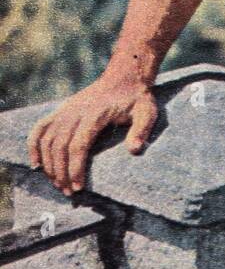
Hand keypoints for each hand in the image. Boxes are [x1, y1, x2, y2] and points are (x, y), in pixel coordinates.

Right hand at [27, 74, 158, 196]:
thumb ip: (141, 130)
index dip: (75, 168)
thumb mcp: (147, 112)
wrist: (125, 76)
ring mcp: (65, 110)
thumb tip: (134, 150)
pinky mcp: (61, 110)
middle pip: (59, 146)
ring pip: (47, 139)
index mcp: (95, 114)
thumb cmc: (137, 98)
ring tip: (57, 184)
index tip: (79, 187)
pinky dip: (33, 145)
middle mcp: (75, 111)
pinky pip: (40, 128)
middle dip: (61, 172)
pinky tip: (36, 163)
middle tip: (68, 192)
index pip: (78, 145)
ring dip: (49, 164)